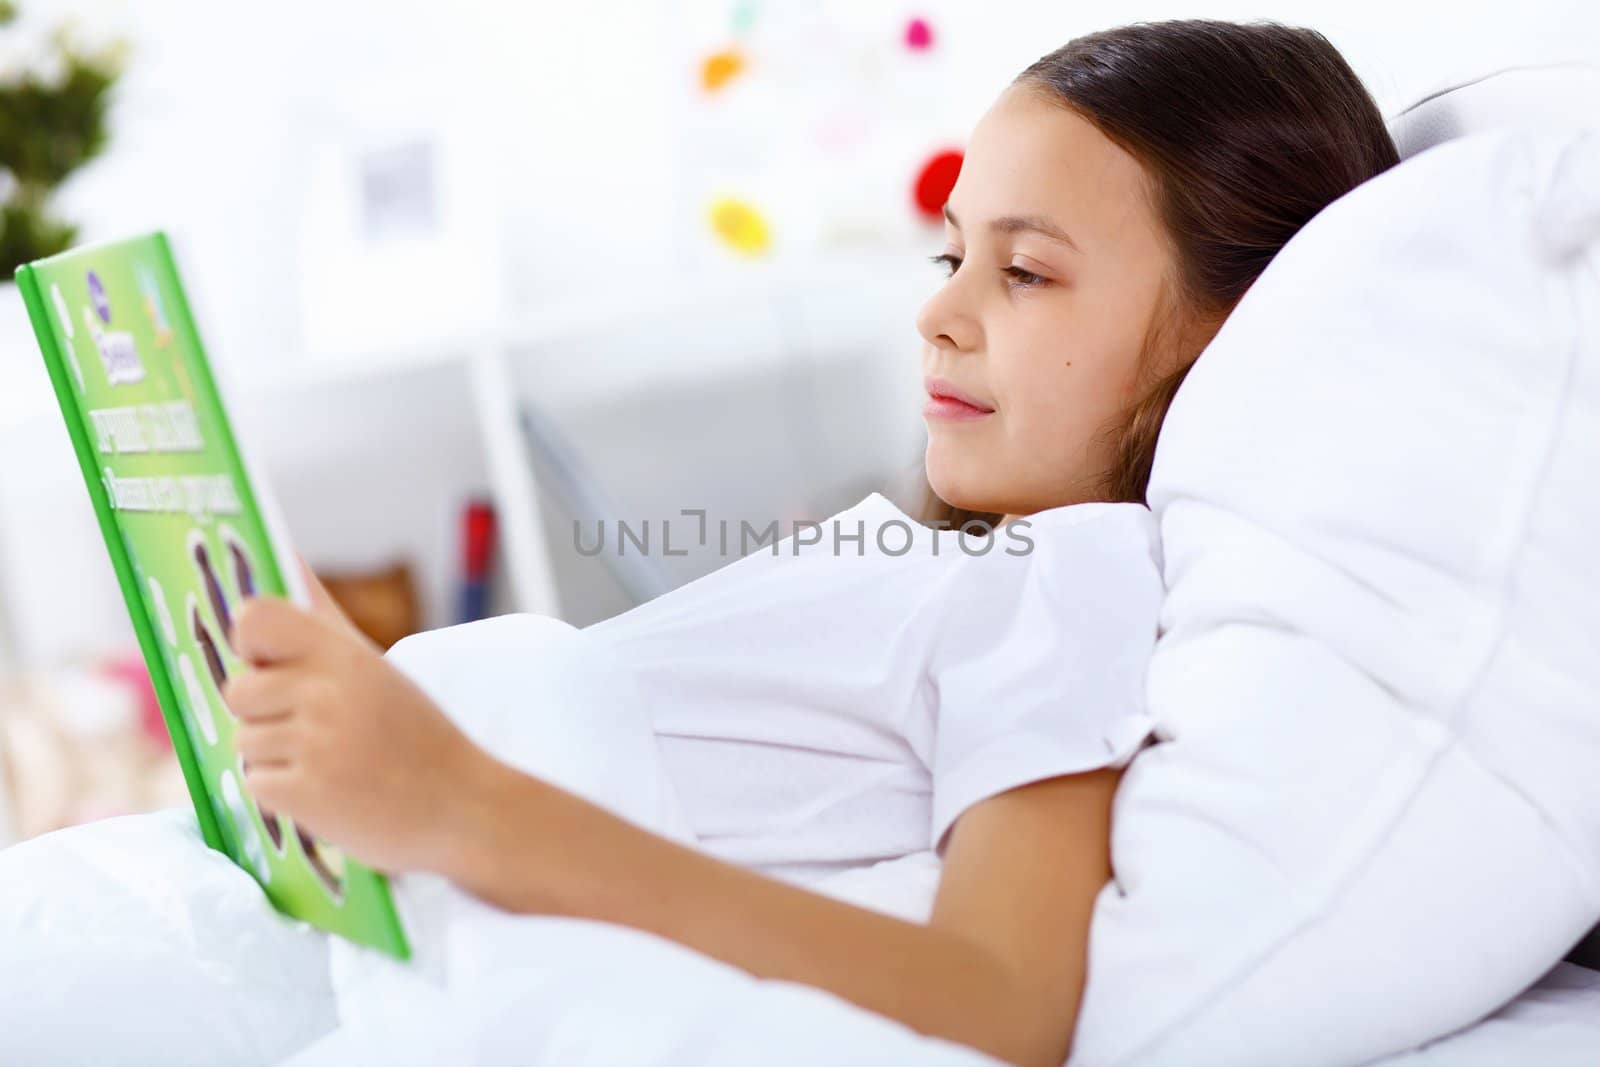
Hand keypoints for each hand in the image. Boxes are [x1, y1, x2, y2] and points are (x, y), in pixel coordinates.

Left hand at [223, 567, 485, 874]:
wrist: (462, 803)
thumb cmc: (414, 732)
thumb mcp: (373, 666)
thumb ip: (320, 616)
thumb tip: (286, 554)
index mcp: (342, 654)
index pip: (254, 619)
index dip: (251, 643)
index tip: (272, 663)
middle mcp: (325, 692)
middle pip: (238, 691)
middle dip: (264, 714)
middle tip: (316, 728)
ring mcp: (314, 744)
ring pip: (244, 742)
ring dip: (276, 758)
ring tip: (329, 761)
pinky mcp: (305, 794)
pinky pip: (255, 784)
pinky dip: (284, 794)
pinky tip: (327, 790)